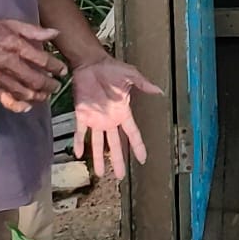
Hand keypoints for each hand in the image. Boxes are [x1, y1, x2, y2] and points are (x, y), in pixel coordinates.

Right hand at [0, 19, 66, 112]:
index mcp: (15, 46)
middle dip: (50, 85)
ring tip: (45, 95)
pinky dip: (19, 106)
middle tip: (56, 86)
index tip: (63, 70)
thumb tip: (55, 33)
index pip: (43, 61)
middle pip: (36, 80)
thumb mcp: (11, 24)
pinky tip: (27, 106)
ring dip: (38, 96)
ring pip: (23, 93)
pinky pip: (6, 101)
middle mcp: (8, 64)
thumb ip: (34, 31)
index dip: (56, 67)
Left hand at [71, 57, 163, 178]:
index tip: (142, 159)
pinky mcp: (82, 114)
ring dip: (99, 158)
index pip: (132, 133)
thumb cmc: (111, 68)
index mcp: (122, 112)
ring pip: (97, 143)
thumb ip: (143, 85)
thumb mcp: (131, 75)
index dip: (137, 146)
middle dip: (118, 160)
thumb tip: (159, 91)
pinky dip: (79, 143)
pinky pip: (80, 132)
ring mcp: (95, 119)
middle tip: (121, 176)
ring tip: (100, 173)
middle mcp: (109, 120)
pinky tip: (79, 154)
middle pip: (115, 144)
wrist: (91, 63)